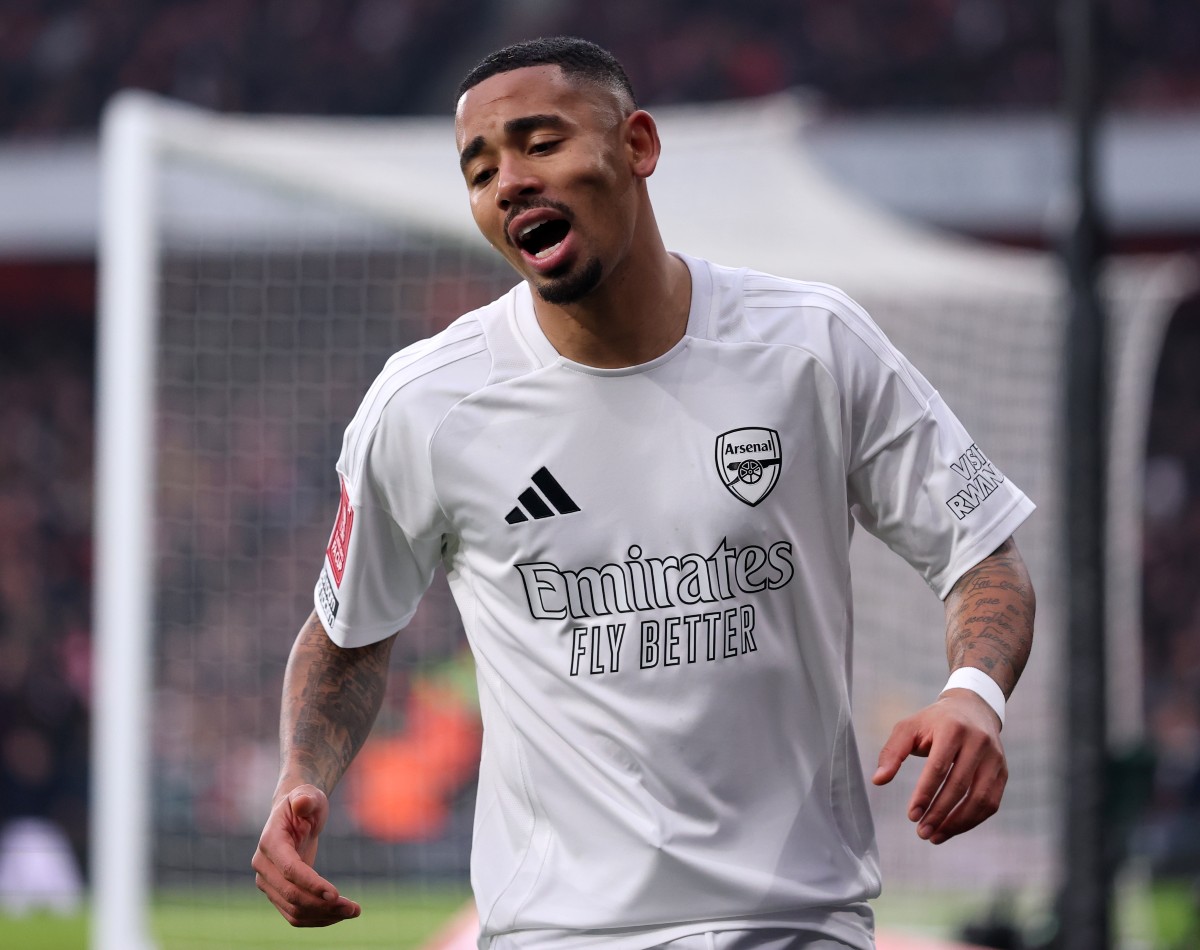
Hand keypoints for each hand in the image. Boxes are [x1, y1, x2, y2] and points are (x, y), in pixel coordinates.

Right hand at [252, 784, 360, 925]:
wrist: (295, 814)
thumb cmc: (305, 802)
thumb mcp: (309, 795)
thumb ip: (306, 798)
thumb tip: (302, 802)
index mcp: (270, 842)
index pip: (289, 869)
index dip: (312, 883)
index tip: (337, 894)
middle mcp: (263, 866)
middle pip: (292, 895)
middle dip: (323, 905)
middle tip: (355, 908)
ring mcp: (267, 883)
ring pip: (293, 910)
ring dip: (324, 916)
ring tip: (353, 911)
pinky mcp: (276, 893)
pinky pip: (294, 914)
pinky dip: (317, 919)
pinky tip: (340, 914)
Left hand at [871, 689, 1006, 844]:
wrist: (972, 709)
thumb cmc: (934, 722)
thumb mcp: (909, 728)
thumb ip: (892, 752)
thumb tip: (878, 780)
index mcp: (953, 729)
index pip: (939, 767)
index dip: (925, 794)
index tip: (911, 815)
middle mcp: (978, 742)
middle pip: (960, 786)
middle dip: (939, 813)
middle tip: (921, 832)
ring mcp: (995, 758)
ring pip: (980, 799)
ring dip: (957, 823)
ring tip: (935, 836)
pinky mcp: (1003, 771)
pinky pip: (991, 802)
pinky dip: (972, 820)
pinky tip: (952, 828)